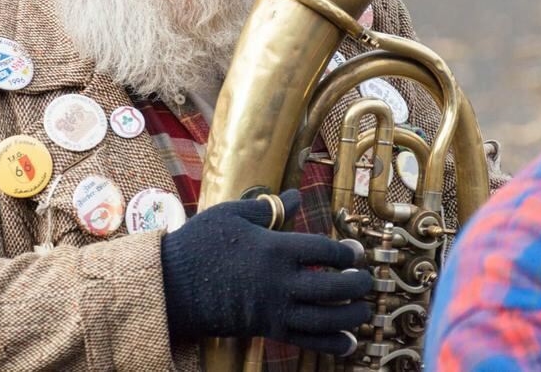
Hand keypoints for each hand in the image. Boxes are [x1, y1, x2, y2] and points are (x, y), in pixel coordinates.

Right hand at [161, 190, 371, 353]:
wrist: (172, 285)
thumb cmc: (200, 243)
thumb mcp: (232, 214)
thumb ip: (269, 208)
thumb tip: (297, 195)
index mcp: (273, 248)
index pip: (322, 249)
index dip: (345, 252)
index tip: (355, 252)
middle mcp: (279, 281)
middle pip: (332, 286)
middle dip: (357, 285)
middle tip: (367, 280)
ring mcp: (273, 308)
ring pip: (324, 318)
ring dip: (351, 316)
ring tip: (364, 311)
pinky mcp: (266, 328)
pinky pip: (305, 341)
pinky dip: (330, 344)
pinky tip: (347, 343)